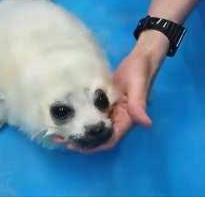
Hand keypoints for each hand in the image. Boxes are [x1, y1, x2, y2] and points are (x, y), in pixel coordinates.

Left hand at [66, 30, 168, 152]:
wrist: (141, 58)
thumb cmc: (140, 71)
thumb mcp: (138, 86)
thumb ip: (139, 105)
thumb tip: (146, 123)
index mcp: (126, 120)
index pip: (109, 140)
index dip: (93, 146)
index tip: (74, 145)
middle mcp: (117, 119)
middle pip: (98, 137)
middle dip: (81, 141)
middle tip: (59, 139)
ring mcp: (110, 112)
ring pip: (93, 127)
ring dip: (79, 131)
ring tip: (58, 131)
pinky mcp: (104, 104)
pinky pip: (92, 115)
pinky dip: (81, 119)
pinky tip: (67, 116)